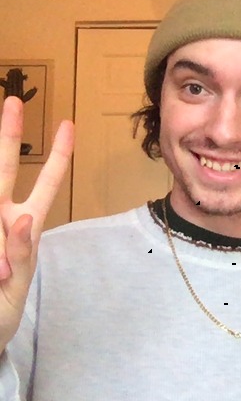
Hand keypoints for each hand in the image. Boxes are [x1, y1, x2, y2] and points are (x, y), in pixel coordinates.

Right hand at [0, 96, 73, 347]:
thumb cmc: (2, 304)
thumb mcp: (18, 280)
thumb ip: (21, 253)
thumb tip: (19, 224)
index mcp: (24, 224)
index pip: (47, 182)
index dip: (59, 155)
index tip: (69, 125)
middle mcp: (2, 220)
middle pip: (2, 172)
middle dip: (7, 137)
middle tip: (12, 102)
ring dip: (3, 210)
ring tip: (5, 264)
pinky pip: (1, 232)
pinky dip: (7, 243)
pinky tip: (7, 243)